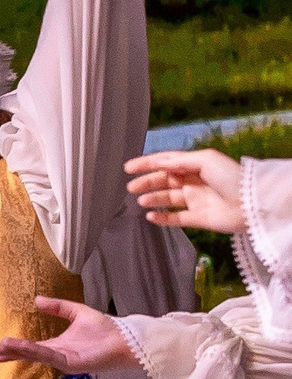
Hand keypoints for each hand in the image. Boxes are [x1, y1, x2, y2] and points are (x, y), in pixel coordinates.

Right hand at [0, 296, 132, 375]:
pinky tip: (22, 346)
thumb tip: (36, 300)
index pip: (30, 347)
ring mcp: (63, 361)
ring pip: (35, 356)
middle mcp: (57, 355)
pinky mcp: (71, 364)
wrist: (124, 339)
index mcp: (57, 345)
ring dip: (17, 352)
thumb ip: (58, 307)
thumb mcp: (77, 312)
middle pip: (28, 354)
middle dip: (9, 353)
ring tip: (0, 348)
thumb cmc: (105, 328)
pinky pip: (49, 356)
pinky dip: (34, 351)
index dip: (14, 346)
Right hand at [126, 148, 243, 231]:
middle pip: (165, 181)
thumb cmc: (230, 177)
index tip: (128, 168)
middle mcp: (194, 182)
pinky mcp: (198, 218)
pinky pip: (175, 218)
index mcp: (196, 166)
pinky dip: (162, 218)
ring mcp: (196, 201)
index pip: (167, 162)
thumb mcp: (205, 160)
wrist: (250, 203)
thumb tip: (158, 163)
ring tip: (141, 201)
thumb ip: (179, 161)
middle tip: (131, 187)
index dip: (147, 164)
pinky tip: (150, 216)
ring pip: (168, 199)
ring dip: (153, 199)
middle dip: (147, 182)